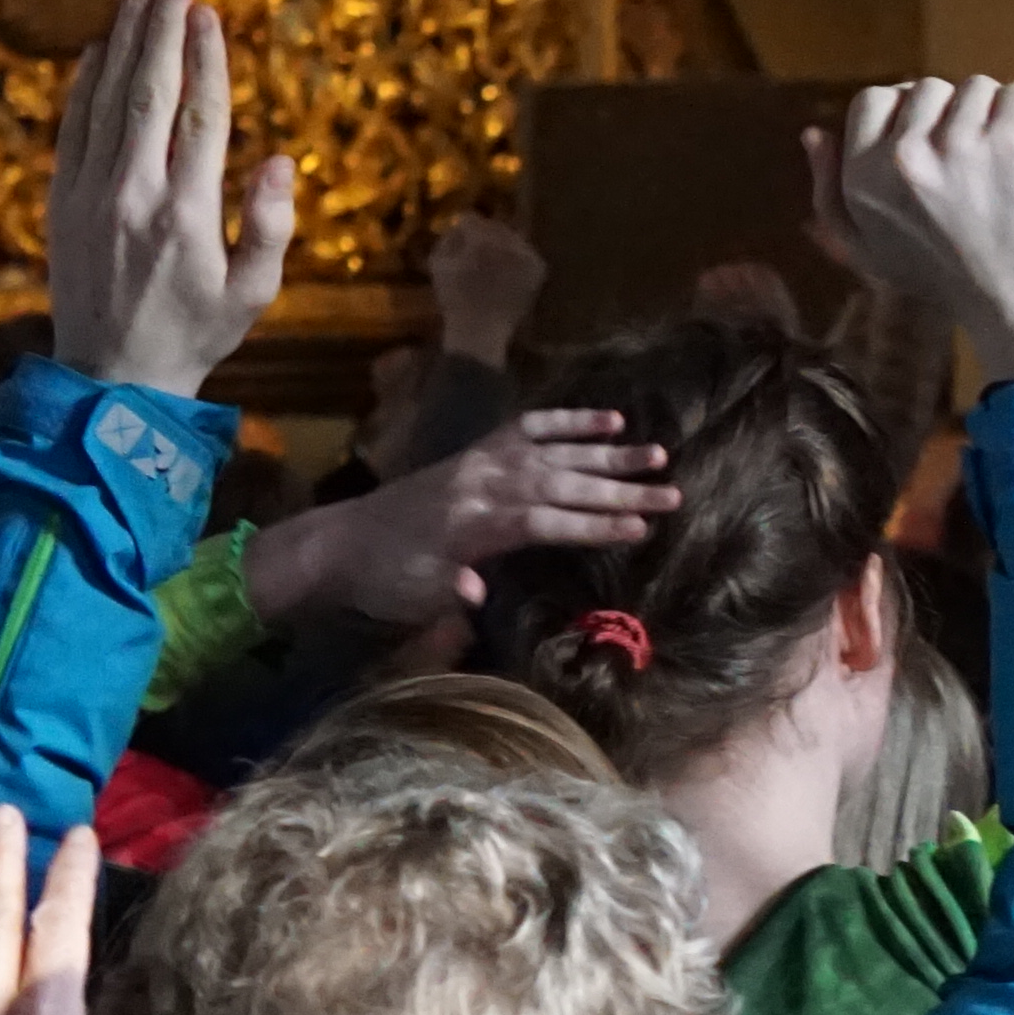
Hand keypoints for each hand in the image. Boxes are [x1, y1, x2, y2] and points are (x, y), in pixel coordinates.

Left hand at [46, 0, 298, 399]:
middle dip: (161, 31)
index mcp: (186, 214)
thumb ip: (269, 226)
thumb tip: (278, 159)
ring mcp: (89, 196)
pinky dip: (81, 86)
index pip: (201, 118)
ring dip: (121, 46)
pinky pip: (71, 130)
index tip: (210, 14)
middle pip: (149, 94)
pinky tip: (92, 52)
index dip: (206, 60)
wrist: (109, 376)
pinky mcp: (60, 203)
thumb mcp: (254, 293)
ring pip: (106, 103)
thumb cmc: (196, 333)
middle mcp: (133, 195)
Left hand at [246, 408, 678, 634]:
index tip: (642, 528)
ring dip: (609, 454)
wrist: (341, 541)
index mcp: (472, 523)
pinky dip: (572, 421)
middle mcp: (484, 483)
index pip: (546, 520)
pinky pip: (532, 428)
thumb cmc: (384, 578)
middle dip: (620, 489)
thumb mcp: (409, 594)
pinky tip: (611, 420)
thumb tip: (477, 592)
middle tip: (672, 494)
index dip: (594, 524)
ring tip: (659, 454)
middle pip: (563, 483)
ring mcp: (484, 461)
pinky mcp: (480, 451)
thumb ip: (445, 589)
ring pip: (556, 453)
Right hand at [423, 209, 547, 369]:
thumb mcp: (438, 264)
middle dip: (483, 234)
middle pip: (494, 225)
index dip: (461, 229)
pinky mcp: (539, 268)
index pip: (470, 218)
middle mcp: (508, 242)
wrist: (481, 330)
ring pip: (512, 237)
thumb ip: (447, 238)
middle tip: (476, 250)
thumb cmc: (454, 299)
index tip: (459, 240)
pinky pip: (525, 252)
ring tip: (492, 263)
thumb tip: (458, 225)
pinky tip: (506, 273)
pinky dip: (516, 258)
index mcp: (481, 240)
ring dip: (501, 245)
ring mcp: (527, 254)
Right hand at [808, 78, 1013, 382]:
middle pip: (928, 89)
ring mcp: (958, 144)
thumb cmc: (949, 284)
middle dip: (956, 112)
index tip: (936, 129)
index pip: (872, 100)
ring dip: (997, 113)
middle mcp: (902, 155)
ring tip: (1007, 155)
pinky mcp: (1012, 141)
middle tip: (977, 152)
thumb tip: (813, 134)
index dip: (908, 107)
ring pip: (978, 87)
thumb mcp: (868, 251)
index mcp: (861, 178)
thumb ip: (833, 193)